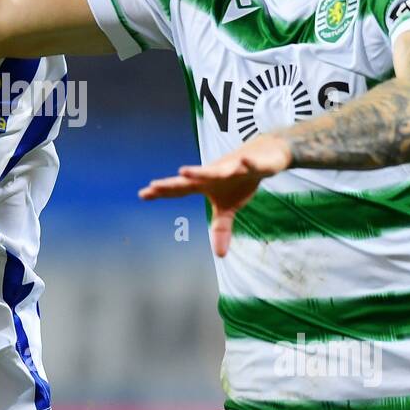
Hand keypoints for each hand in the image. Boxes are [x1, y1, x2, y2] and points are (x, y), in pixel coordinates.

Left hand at [139, 135, 291, 256]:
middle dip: (173, 183)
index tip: (142, 194)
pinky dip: (246, 164)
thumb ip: (221, 227)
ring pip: (216, 170)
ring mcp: (233, 167)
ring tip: (182, 171)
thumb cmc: (241, 180)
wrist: (266, 154)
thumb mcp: (230, 207)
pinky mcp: (253, 164)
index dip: (163, 191)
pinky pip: (249, 165)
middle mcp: (215, 173)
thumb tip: (219, 255)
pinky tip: (242, 163)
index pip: (181, 189)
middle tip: (153, 185)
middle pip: (192, 179)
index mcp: (207, 183)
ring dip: (200, 171)